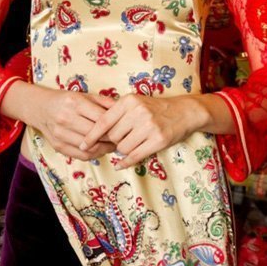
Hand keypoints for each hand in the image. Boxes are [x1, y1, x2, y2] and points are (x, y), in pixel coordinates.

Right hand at [1, 81, 115, 159]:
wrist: (41, 108)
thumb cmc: (67, 100)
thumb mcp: (85, 95)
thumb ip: (104, 102)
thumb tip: (124, 109)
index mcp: (75, 103)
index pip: (101, 118)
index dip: (115, 125)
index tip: (124, 127)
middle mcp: (66, 118)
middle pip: (95, 134)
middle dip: (111, 139)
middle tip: (121, 139)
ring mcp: (60, 134)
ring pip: (89, 147)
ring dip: (104, 149)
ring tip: (113, 145)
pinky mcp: (58, 146)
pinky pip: (81, 156)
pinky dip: (94, 155)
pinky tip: (100, 150)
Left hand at [80, 94, 203, 168]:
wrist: (183, 112)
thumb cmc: (155, 108)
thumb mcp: (136, 103)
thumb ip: (117, 113)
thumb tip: (95, 132)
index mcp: (129, 101)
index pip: (104, 121)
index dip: (91, 135)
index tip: (83, 144)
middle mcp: (138, 112)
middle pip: (112, 136)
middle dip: (113, 142)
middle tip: (120, 141)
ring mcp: (149, 127)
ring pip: (122, 148)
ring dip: (122, 150)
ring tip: (131, 144)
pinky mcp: (158, 140)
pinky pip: (134, 156)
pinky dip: (125, 162)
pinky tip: (121, 164)